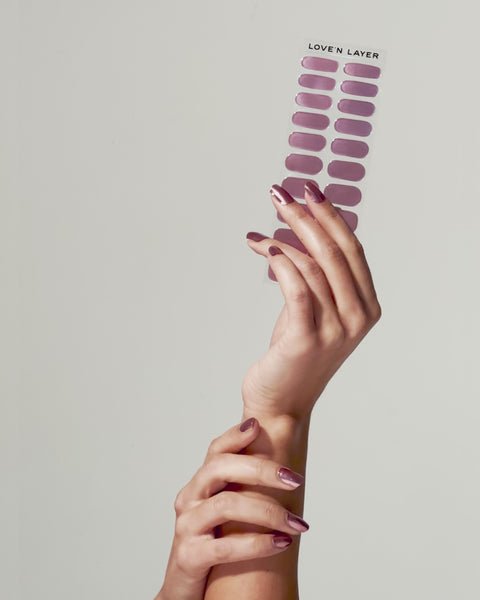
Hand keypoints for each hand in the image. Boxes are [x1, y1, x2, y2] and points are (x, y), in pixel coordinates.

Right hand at [156, 418, 307, 599]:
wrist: (187, 591)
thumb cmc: (212, 546)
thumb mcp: (227, 514)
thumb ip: (244, 490)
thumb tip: (285, 469)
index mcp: (200, 486)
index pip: (215, 451)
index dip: (235, 435)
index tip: (259, 425)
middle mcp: (189, 499)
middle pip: (219, 467)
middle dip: (261, 469)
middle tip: (295, 479)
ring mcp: (186, 527)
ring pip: (225, 504)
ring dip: (267, 511)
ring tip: (297, 524)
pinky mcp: (189, 557)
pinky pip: (224, 546)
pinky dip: (257, 543)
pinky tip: (281, 544)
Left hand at [242, 182, 380, 419]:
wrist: (281, 403)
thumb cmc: (295, 355)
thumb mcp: (314, 311)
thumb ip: (317, 277)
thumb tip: (299, 233)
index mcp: (366, 307)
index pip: (352, 249)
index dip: (331, 216)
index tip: (309, 191)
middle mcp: (357, 317)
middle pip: (334, 251)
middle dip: (306, 216)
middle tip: (280, 194)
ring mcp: (335, 329)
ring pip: (313, 265)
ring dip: (284, 238)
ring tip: (260, 230)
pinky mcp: (307, 339)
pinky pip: (296, 287)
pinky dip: (280, 262)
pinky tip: (263, 248)